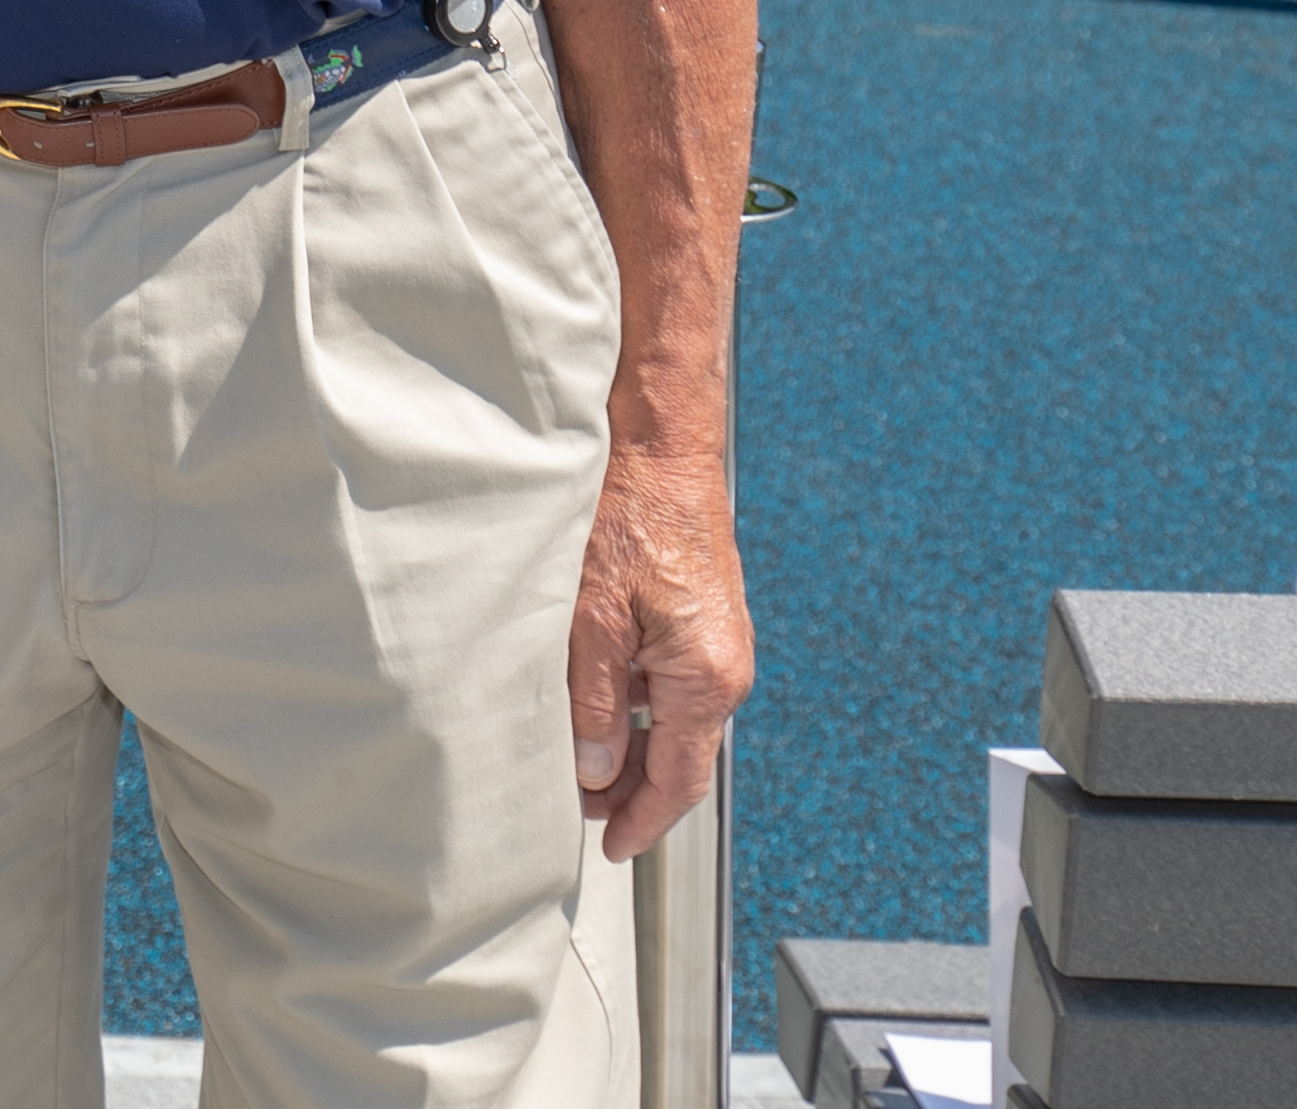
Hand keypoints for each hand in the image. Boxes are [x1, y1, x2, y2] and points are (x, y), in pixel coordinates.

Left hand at [566, 437, 750, 862]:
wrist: (661, 446)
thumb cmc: (625, 518)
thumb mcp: (588, 617)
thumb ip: (590, 703)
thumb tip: (591, 773)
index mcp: (705, 678)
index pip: (676, 782)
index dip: (640, 823)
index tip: (608, 850)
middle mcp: (725, 669)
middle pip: (677, 758)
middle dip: (627, 790)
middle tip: (571, 807)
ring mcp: (720, 645)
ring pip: (671, 723)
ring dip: (626, 747)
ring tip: (571, 761)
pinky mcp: (705, 621)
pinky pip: (672, 686)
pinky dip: (634, 707)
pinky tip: (591, 704)